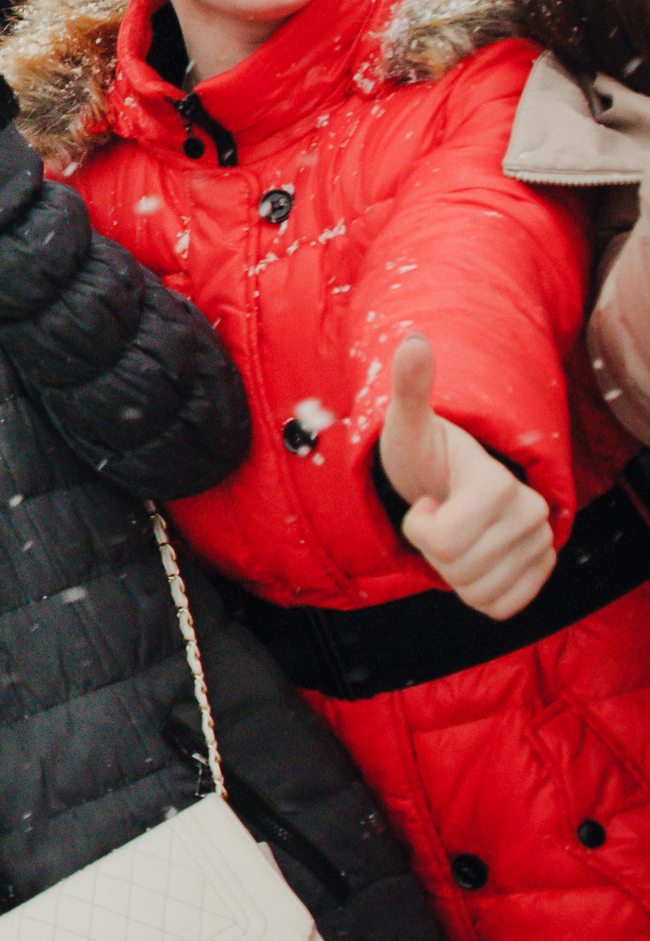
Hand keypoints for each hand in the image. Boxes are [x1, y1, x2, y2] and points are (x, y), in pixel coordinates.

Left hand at [379, 335, 555, 619]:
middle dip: (434, 549)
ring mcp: (541, 543)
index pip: (447, 541)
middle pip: (460, 570)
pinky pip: (501, 607)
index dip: (421, 527)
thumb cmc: (423, 452)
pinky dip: (476, 592)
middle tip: (439, 517)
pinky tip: (471, 558)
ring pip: (479, 593)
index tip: (427, 500)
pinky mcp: (542, 569)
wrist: (449, 477)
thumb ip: (410, 387)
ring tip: (453, 533)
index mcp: (497, 483)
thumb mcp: (406, 423)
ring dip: (453, 572)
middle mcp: (531, 512)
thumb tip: (414, 340)